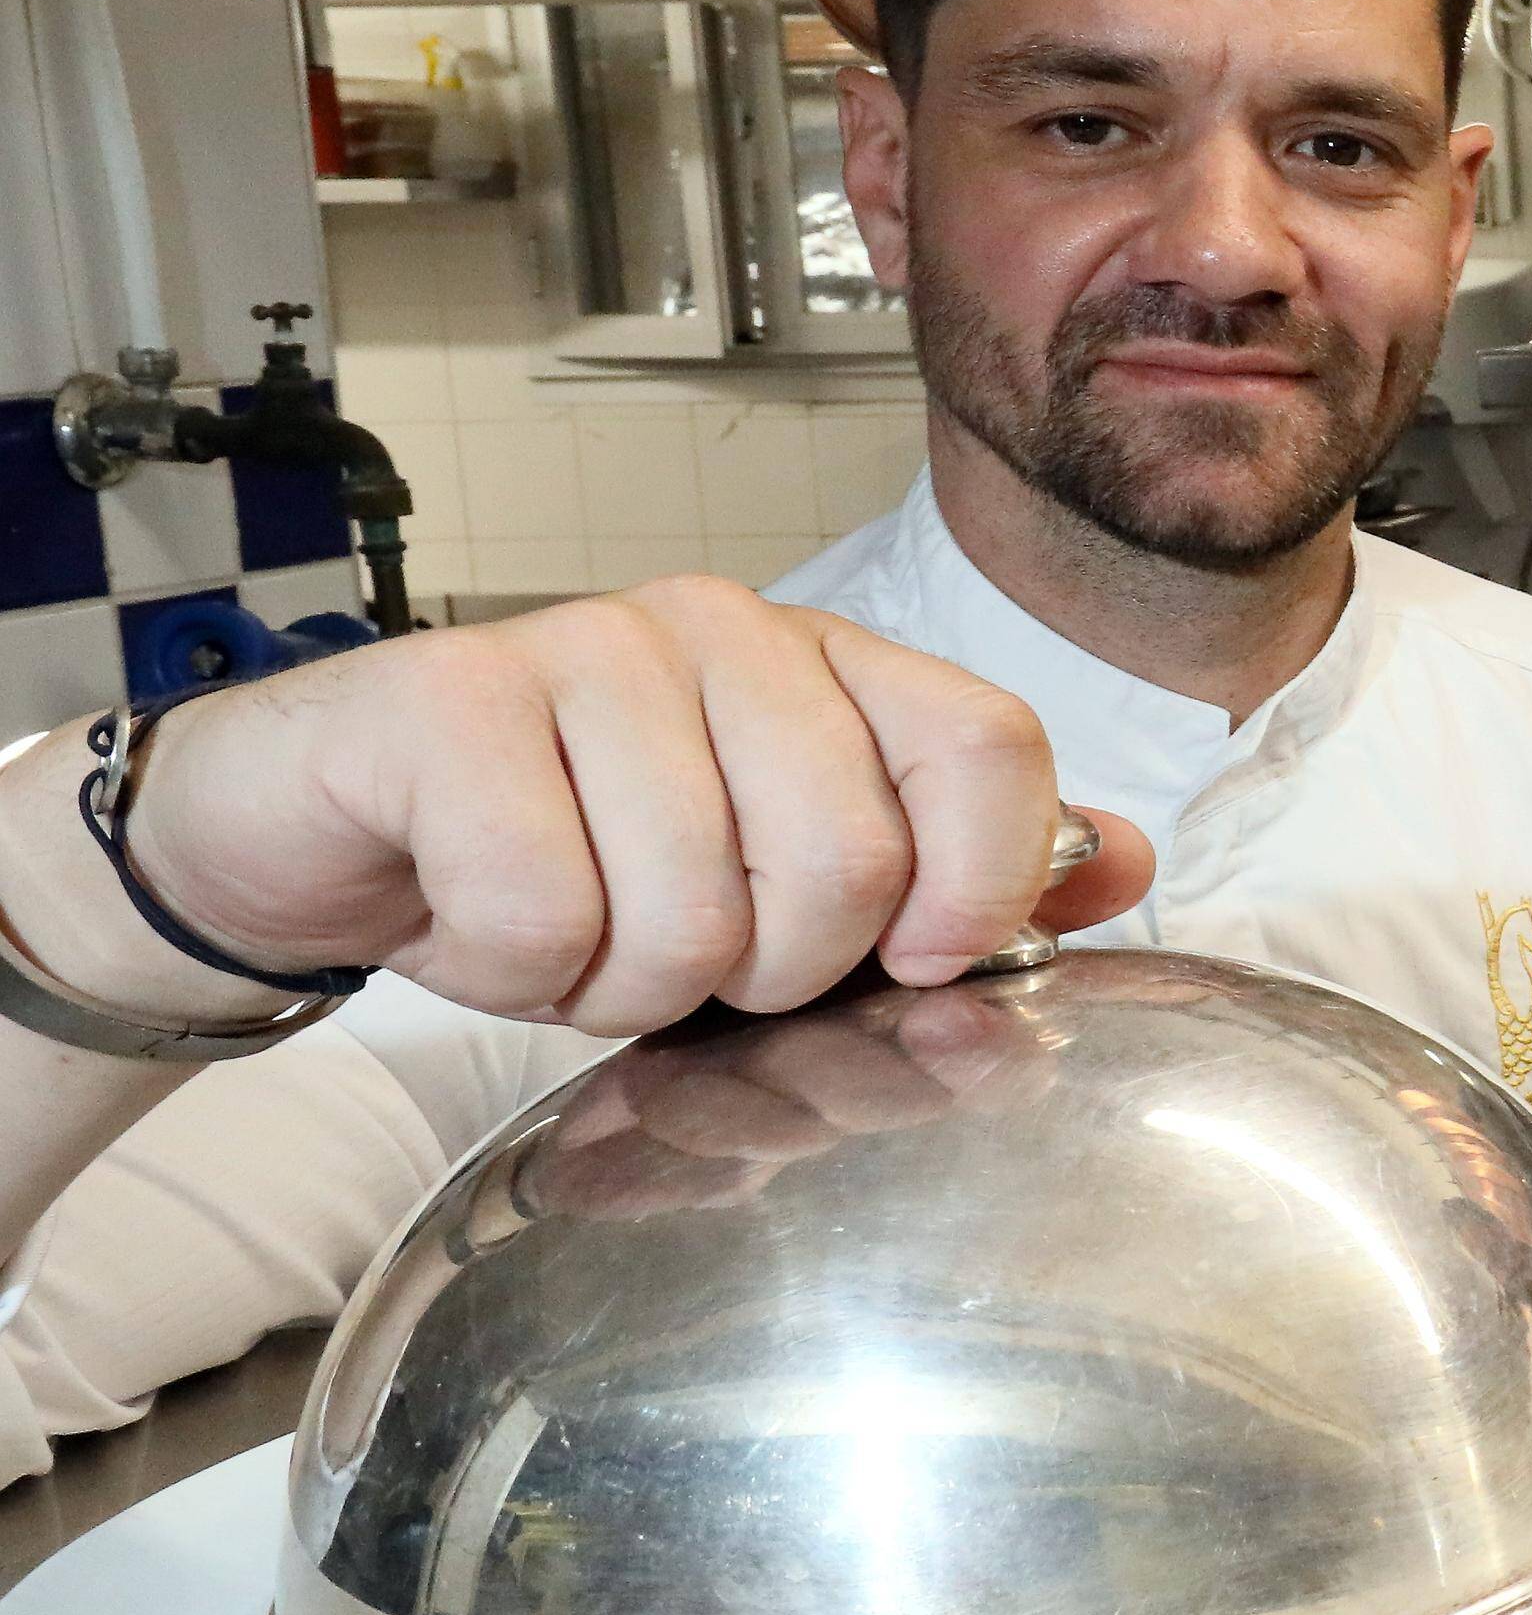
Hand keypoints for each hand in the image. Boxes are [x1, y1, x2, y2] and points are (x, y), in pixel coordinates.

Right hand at [49, 577, 1152, 1037]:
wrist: (324, 835)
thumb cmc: (567, 858)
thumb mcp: (777, 884)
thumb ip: (954, 869)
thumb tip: (1123, 861)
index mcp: (832, 664)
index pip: (993, 748)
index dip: (977, 889)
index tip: (907, 962)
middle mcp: (725, 631)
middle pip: (852, 859)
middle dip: (767, 970)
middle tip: (682, 952)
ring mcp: (587, 650)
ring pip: (697, 908)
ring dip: (625, 984)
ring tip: (571, 932)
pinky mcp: (451, 703)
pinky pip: (547, 912)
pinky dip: (510, 966)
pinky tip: (476, 917)